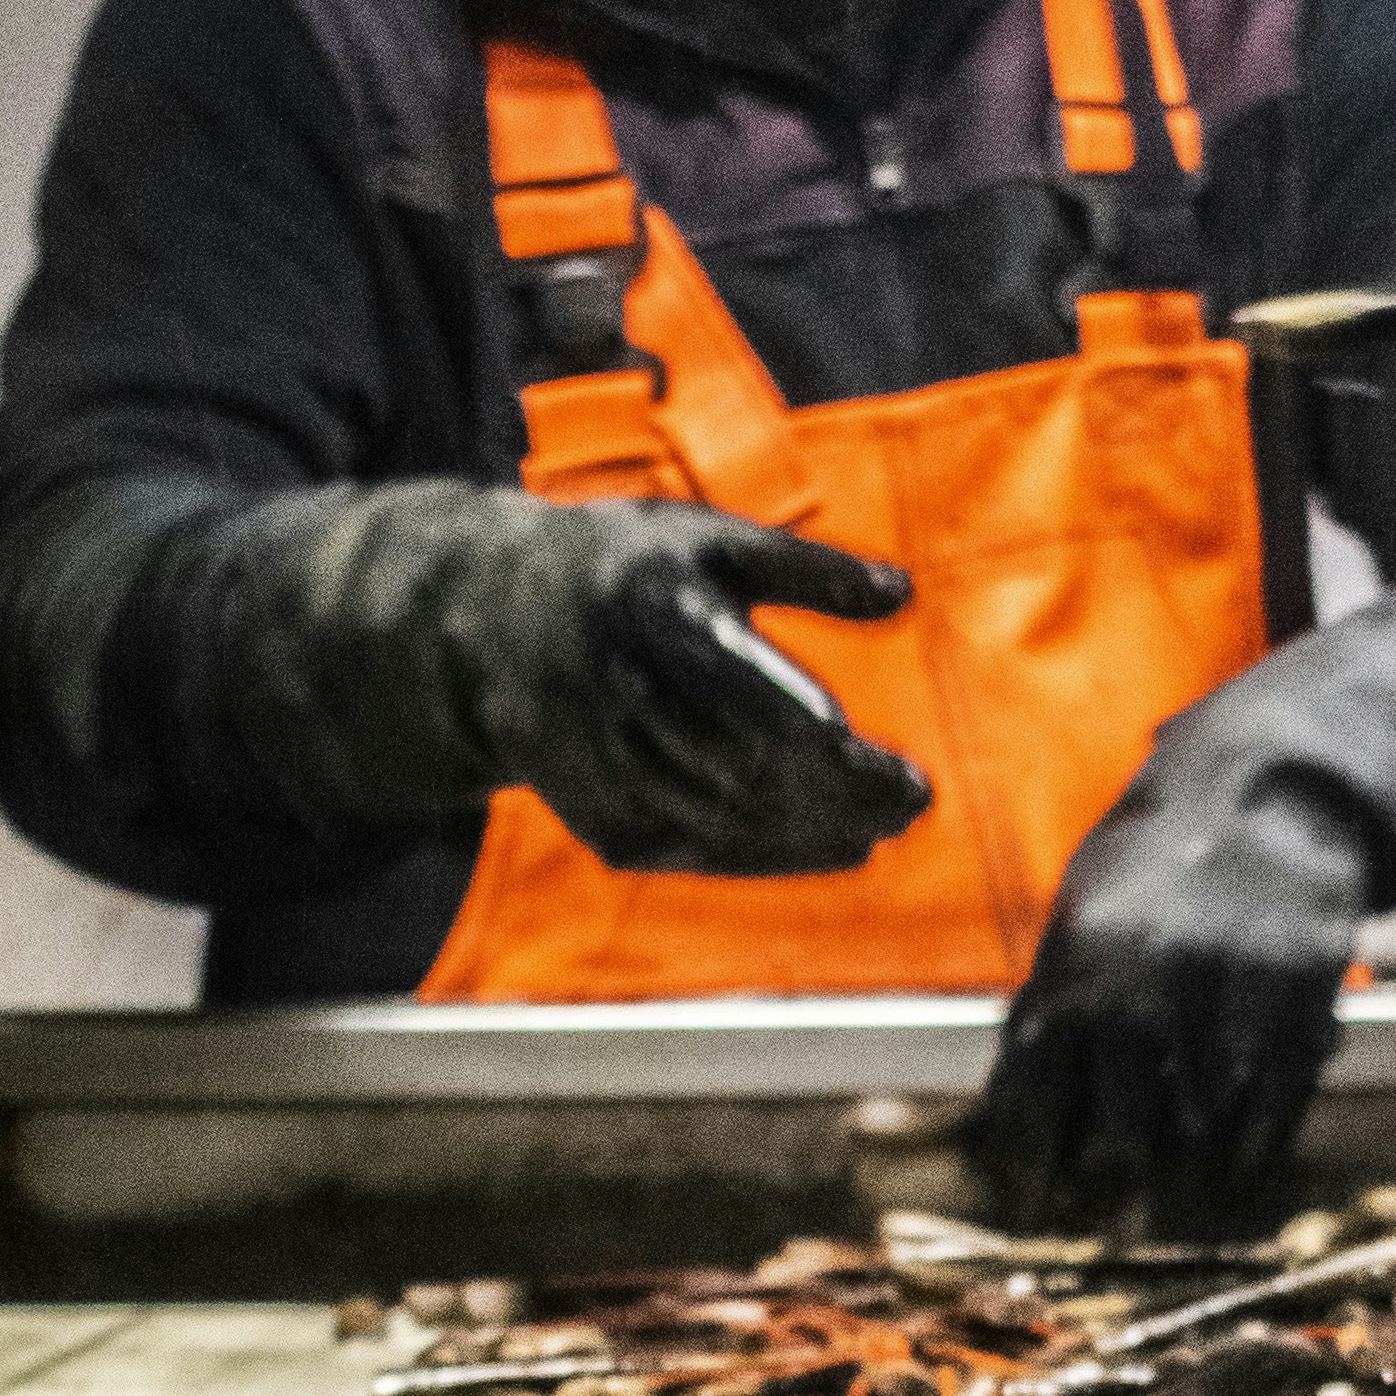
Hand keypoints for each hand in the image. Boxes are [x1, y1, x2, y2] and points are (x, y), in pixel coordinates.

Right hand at [183, 481, 929, 880]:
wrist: (485, 621)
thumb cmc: (620, 567)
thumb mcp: (707, 540)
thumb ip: (806, 568)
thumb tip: (901, 590)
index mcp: (656, 616)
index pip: (768, 710)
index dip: (845, 760)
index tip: (910, 780)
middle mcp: (623, 699)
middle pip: (755, 776)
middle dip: (841, 803)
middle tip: (909, 807)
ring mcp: (603, 768)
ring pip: (727, 823)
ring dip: (811, 836)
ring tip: (876, 829)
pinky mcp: (596, 817)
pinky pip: (697, 850)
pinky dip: (768, 855)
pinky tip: (831, 845)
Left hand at [974, 777, 1366, 1230]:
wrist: (1276, 791)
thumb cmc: (1159, 865)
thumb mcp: (1083, 918)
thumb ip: (1051, 1012)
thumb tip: (1012, 1126)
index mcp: (1075, 971)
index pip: (1037, 1101)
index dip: (1031, 1170)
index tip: (1034, 1212)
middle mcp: (1147, 994)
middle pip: (1122, 1141)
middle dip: (1113, 1194)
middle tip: (1111, 1226)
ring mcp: (1226, 1009)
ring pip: (1199, 1143)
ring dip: (1185, 1180)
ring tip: (1176, 1194)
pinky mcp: (1298, 1016)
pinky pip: (1269, 1121)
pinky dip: (1250, 1154)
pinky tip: (1236, 1158)